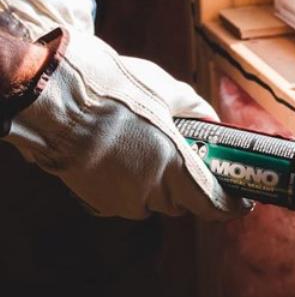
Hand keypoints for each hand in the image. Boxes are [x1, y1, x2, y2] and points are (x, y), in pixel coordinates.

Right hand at [3, 28, 252, 220]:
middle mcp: (152, 192)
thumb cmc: (112, 89)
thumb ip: (196, 109)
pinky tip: (127, 157)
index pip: (213, 205)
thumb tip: (214, 121)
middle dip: (194, 187)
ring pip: (156, 202)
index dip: (231, 206)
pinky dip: (136, 184)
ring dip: (162, 185)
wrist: (52, 98)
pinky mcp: (99, 202)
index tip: (241, 202)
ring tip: (153, 151)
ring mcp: (123, 200)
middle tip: (194, 162)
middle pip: (185, 203)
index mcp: (174, 167)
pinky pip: (130, 199)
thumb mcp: (165, 90)